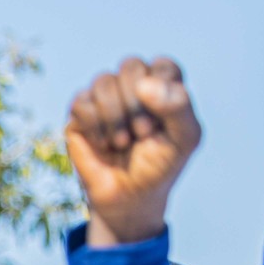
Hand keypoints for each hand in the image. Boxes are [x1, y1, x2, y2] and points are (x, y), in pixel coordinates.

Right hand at [65, 57, 200, 247]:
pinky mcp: (79, 114)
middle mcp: (132, 86)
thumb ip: (178, 106)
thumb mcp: (184, 139)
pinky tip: (104, 144)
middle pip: (130, 65)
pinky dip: (95, 126)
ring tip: (122, 143)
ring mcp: (104, 98)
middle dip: (136, 103)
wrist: (128, 199)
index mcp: (162, 86)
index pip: (162, 65)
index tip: (162, 123)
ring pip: (103, 82)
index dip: (161, 90)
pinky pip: (81, 102)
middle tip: (142, 133)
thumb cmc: (159, 167)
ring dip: (114, 116)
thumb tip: (144, 84)